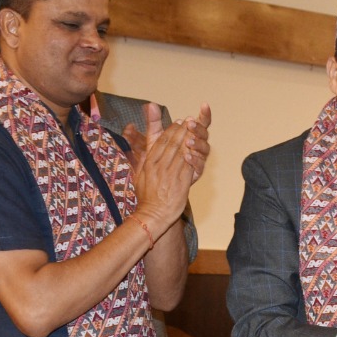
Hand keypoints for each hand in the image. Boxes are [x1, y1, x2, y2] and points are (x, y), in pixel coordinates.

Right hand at [133, 104, 210, 237]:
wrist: (153, 215)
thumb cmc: (146, 197)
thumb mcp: (139, 175)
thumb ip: (142, 160)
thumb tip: (144, 150)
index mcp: (149, 163)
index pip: (161, 141)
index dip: (171, 130)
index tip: (178, 122)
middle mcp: (159, 166)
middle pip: (172, 143)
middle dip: (182, 130)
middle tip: (189, 121)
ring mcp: (170, 173)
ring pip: (181, 151)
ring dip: (189, 139)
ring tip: (195, 130)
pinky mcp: (181, 182)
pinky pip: (188, 165)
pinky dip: (193, 155)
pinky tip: (198, 148)